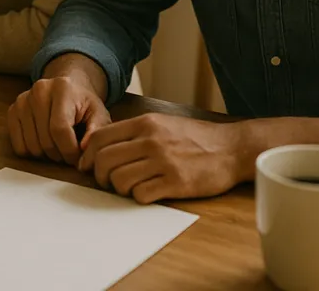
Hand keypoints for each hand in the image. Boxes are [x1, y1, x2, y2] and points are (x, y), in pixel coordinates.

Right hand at [7, 56, 110, 164]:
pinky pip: (18, 146)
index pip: (60, 129)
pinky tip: (43, 142)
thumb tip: (84, 151)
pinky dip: (32, 152)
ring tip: (58, 145)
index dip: (69, 151)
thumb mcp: (99, 114)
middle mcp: (39, 90)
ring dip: (47, 155)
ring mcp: (22, 100)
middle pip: (46, 140)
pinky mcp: (12, 111)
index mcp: (62, 88)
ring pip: (32, 146)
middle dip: (60, 155)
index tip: (78, 158)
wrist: (67, 88)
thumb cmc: (83, 104)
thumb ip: (96, 132)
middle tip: (69, 153)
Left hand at [79, 114, 242, 202]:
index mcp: (144, 123)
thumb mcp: (161, 123)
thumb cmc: (194, 137)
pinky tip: (146, 193)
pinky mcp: (176, 182)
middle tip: (106, 181)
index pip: (99, 138)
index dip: (87, 155)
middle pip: (104, 160)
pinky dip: (138, 197)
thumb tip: (98, 144)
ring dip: (118, 188)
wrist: (232, 148)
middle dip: (98, 175)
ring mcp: (163, 162)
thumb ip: (132, 132)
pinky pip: (141, 194)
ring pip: (119, 179)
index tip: (86, 166)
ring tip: (128, 187)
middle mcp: (151, 140)